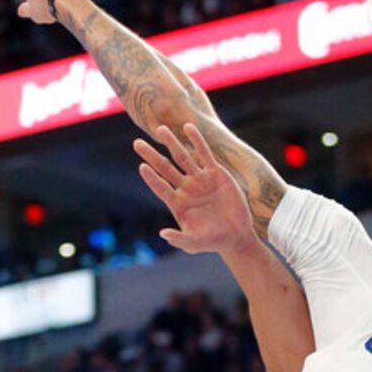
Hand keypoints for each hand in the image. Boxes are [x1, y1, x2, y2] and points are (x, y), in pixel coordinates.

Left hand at [134, 123, 255, 257]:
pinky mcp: (215, 172)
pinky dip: (197, 140)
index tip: (142, 167)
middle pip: (165, 168)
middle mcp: (185, 188)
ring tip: (160, 129)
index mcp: (177, 203)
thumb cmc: (212, 241)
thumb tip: (162, 235)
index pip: (160, 187)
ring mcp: (199, 179)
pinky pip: (204, 153)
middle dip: (151, 155)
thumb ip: (179, 239)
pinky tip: (188, 127)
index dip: (152, 178)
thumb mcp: (194, 243)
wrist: (235, 234)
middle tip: (136, 144)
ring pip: (182, 156)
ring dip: (171, 143)